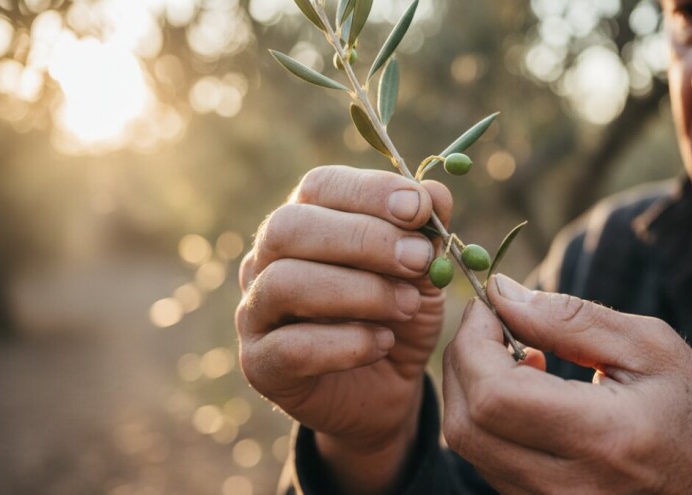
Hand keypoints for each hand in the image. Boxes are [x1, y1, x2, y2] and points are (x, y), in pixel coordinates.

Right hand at [236, 165, 451, 491]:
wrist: (387, 388)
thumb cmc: (399, 315)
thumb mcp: (424, 273)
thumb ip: (426, 233)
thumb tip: (436, 191)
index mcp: (306, 221)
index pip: (320, 186)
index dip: (369, 191)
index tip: (419, 208)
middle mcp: (267, 260)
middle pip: (290, 227)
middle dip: (363, 239)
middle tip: (419, 260)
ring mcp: (255, 311)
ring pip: (285, 282)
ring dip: (359, 292)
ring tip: (409, 306)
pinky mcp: (260, 364)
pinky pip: (291, 347)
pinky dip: (346, 343)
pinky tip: (383, 343)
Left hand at [442, 274, 691, 494]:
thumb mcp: (649, 347)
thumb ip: (569, 318)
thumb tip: (502, 292)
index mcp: (602, 437)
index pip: (494, 394)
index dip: (473, 343)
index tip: (488, 307)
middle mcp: (567, 486)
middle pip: (466, 424)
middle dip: (463, 360)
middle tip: (492, 325)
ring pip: (468, 444)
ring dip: (472, 388)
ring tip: (516, 356)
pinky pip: (487, 461)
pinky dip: (486, 418)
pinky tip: (523, 393)